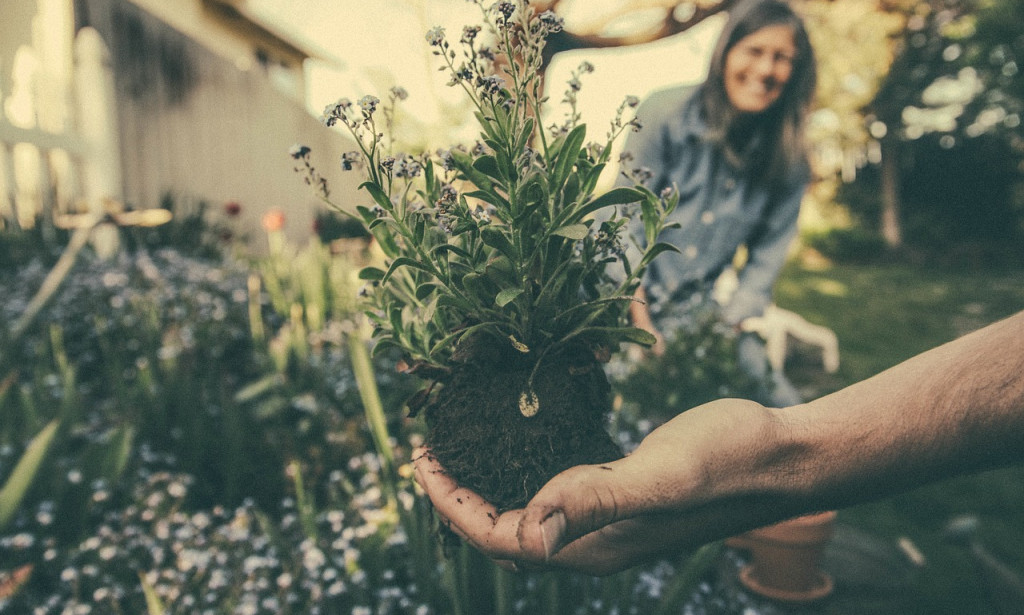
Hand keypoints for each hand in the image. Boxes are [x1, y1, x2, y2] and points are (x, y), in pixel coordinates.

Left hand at [413, 399, 787, 575]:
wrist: (785, 454)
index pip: (499, 538)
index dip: (452, 504)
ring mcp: (612, 520)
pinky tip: (519, 442)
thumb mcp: (662, 477)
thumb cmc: (730, 462)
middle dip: (458, 498)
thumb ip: (596, 501)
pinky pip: (559, 491)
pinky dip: (526, 470)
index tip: (420, 459)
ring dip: (488, 485)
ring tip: (459, 448)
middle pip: (505, 531)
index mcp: (594, 547)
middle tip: (427, 450)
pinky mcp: (626, 493)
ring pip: (529, 512)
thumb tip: (530, 533)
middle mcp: (596, 542)